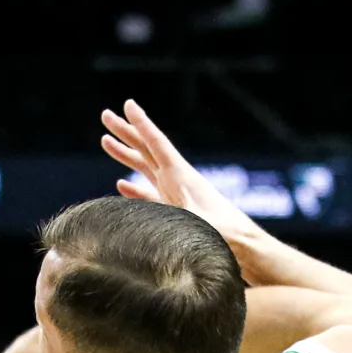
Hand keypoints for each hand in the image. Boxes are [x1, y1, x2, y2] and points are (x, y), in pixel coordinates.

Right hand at [102, 100, 264, 252]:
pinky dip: (133, 189)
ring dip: (126, 155)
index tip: (128, 104)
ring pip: (145, 168)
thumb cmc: (228, 235)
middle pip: (146, 149)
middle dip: (126, 132)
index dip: (142, 124)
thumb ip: (180, 218)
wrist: (246, 247)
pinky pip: (148, 196)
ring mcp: (176, 195)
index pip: (157, 144)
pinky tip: (122, 184)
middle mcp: (178, 180)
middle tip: (105, 115)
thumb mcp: (201, 224)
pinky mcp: (175, 212)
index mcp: (183, 176)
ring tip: (105, 141)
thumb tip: (155, 217)